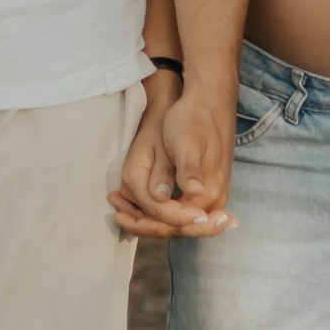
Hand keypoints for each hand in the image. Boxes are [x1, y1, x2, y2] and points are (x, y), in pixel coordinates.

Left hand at [110, 76, 235, 238]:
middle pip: (176, 227)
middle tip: (116, 216)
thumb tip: (182, 193)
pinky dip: (158, 210)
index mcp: (209, 193)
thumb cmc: (195, 119)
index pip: (176, 223)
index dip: (147, 223)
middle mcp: (213, 200)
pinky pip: (179, 209)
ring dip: (148, 219)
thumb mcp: (186, 142)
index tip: (120, 216)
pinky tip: (137, 205)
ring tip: (120, 211)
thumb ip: (186, 171)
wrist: (209, 102)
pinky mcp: (202, 188)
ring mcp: (209, 196)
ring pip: (176, 221)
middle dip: (145, 224)